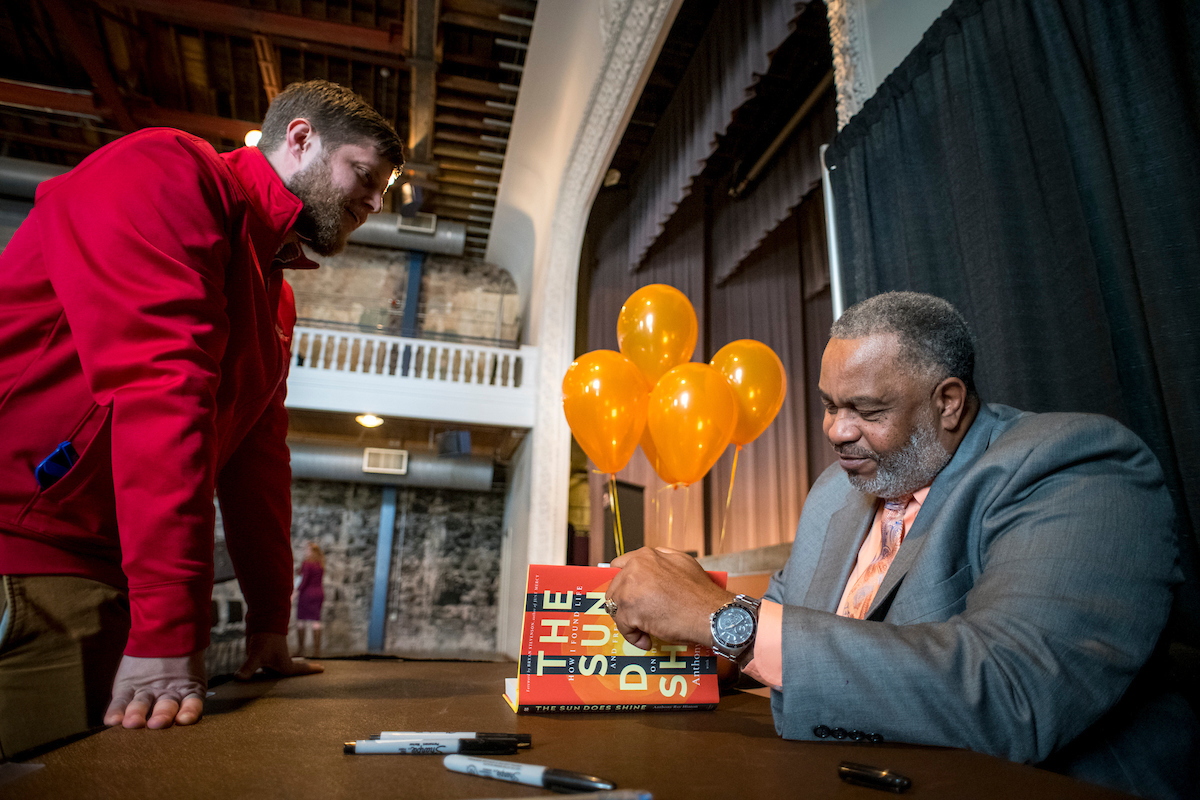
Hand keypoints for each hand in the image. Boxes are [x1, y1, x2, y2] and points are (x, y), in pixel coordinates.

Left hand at [104, 651, 206, 728]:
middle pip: (163, 709)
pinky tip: (112, 720)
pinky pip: (120, 702)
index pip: (190, 707)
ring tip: (133, 722)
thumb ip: (193, 683)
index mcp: (186, 693)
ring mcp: (145, 694)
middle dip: (160, 717)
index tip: (184, 720)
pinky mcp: (124, 690)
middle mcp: (164, 697)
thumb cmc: (183, 651)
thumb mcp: (195, 665)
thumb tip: (197, 696)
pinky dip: (115, 711)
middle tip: (155, 724)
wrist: (164, 630)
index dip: (189, 713)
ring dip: (136, 714)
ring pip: (141, 705)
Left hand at [234, 632, 324, 679]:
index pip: (300, 670)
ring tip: (282, 684)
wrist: (261, 622)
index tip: (323, 668)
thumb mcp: (256, 655)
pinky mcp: (262, 658)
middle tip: (310, 678)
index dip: (311, 670)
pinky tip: (259, 678)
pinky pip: (264, 670)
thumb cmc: (265, 639)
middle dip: (298, 676)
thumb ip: (248, 668)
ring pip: (275, 673)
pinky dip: (263, 674)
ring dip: (277, 677)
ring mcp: (271, 661)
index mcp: (285, 665)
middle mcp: (279, 664)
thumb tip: (238, 678)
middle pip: (289, 674)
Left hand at [607, 547, 732, 650]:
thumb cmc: (701, 593)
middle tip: (638, 616)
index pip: (619, 566)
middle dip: (625, 604)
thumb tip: (650, 567)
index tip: (626, 594)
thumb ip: (661, 560)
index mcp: (646, 556)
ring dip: (629, 621)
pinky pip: (623, 626)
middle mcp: (634, 568)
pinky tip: (647, 638)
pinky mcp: (629, 609)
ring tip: (645, 630)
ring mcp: (630, 588)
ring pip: (616, 607)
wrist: (710, 613)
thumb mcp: (681, 562)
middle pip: (615, 588)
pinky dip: (634, 636)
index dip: (623, 583)